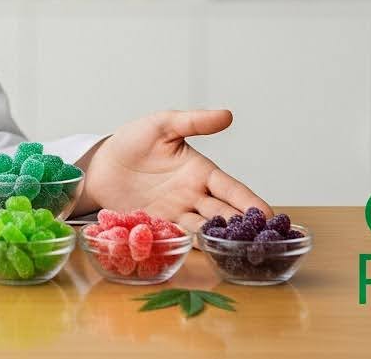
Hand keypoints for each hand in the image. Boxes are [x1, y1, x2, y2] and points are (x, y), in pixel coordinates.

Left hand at [78, 109, 270, 235]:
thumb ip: (193, 122)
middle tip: (264, 244)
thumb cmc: (132, 141)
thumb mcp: (162, 125)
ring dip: (221, 241)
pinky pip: (179, 238)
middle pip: (224, 214)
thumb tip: (227, 115)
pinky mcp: (158, 226)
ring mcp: (176, 213)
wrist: (100, 165)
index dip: (250, 202)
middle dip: (244, 228)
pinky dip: (192, 247)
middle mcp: (193, 195)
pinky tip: (204, 255)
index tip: (270, 216)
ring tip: (239, 254)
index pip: (231, 189)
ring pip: (205, 230)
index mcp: (200, 171)